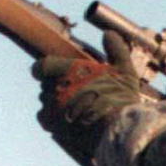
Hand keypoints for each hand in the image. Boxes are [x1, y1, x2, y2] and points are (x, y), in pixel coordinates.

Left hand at [33, 50, 150, 165]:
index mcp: (65, 71)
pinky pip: (45, 119)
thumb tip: (108, 34)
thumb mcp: (124, 70)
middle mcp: (52, 88)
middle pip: (46, 85)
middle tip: (75, 92)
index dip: (45, 69)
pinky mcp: (51, 126)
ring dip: (57, 103)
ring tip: (76, 109)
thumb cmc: (120, 100)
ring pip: (46, 102)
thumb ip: (116, 50)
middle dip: (58, 87)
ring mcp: (50, 108)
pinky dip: (54, 119)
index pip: (41, 66)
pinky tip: (69, 121)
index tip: (54, 73)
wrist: (115, 132)